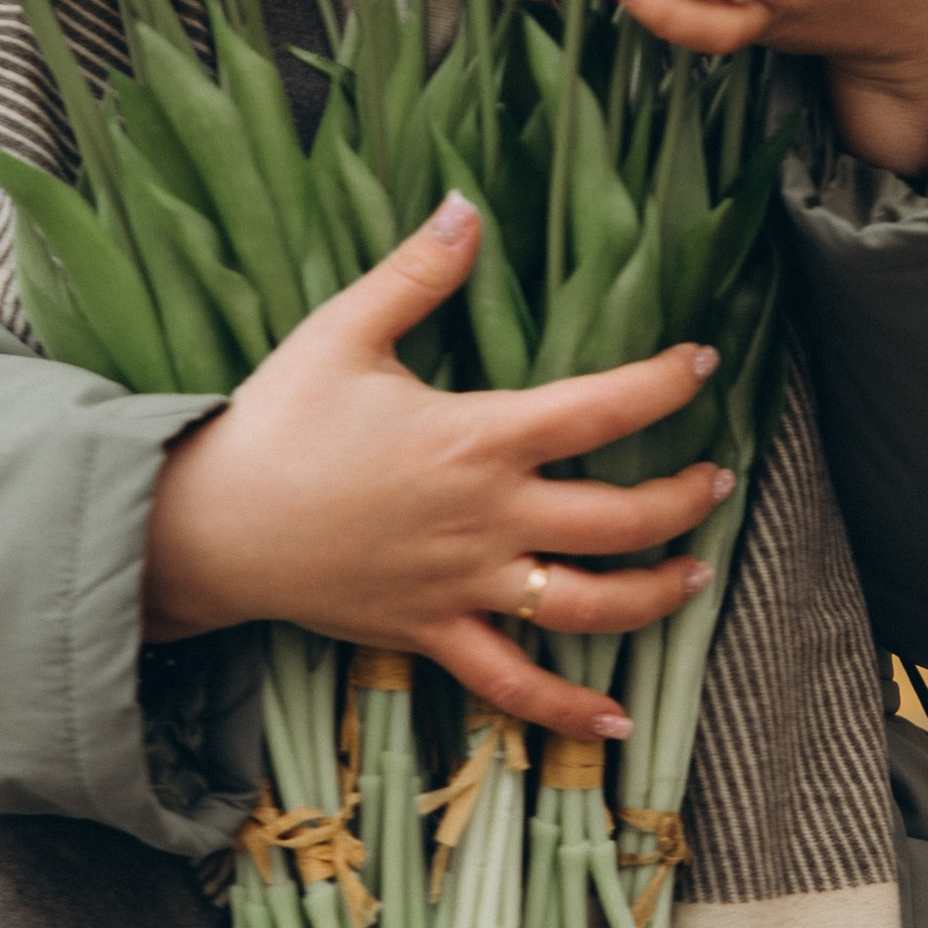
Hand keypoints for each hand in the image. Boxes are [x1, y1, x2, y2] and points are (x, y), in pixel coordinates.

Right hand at [141, 192, 732, 733]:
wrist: (208, 526)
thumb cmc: (275, 424)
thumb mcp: (344, 331)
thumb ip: (417, 271)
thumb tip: (468, 205)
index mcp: (478, 438)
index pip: (602, 411)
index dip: (667, 384)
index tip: (705, 363)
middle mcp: (488, 519)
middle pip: (621, 517)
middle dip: (686, 498)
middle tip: (719, 477)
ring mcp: (465, 587)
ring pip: (590, 605)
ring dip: (657, 594)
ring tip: (697, 573)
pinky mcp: (432, 634)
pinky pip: (513, 683)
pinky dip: (568, 710)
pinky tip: (617, 722)